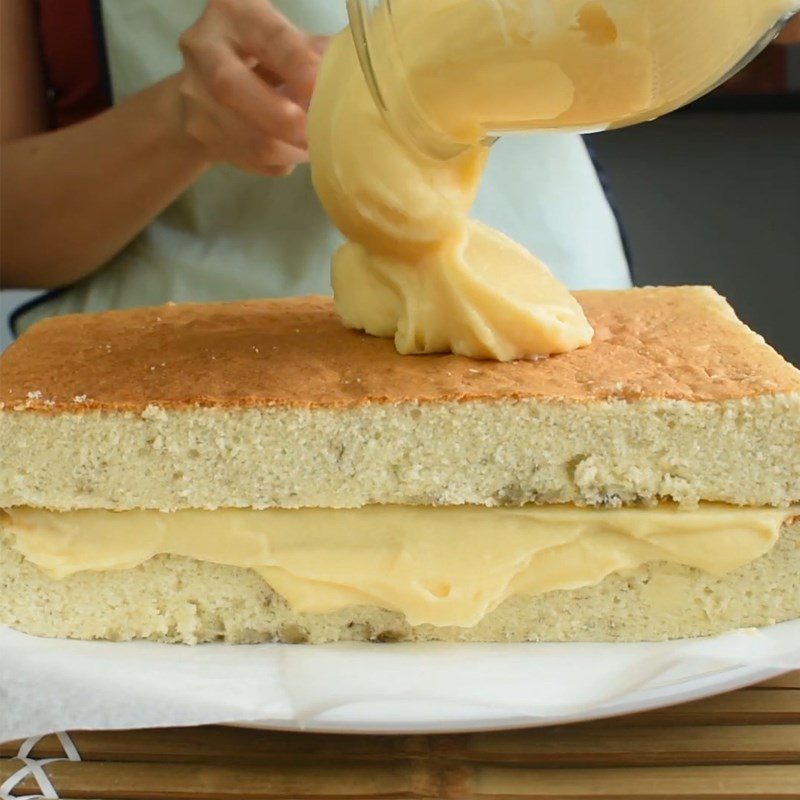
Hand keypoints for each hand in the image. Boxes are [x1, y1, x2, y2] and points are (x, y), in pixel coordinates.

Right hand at [178, 0, 323, 175]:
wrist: (206, 90)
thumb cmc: (260, 58)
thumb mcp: (282, 42)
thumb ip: (314, 53)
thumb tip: (353, 73)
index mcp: (233, 14)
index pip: (266, 38)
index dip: (295, 63)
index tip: (320, 85)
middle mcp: (203, 50)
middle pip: (232, 87)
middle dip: (282, 118)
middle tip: (315, 133)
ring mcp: (194, 97)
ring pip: (245, 135)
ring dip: (289, 149)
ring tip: (315, 145)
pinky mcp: (200, 136)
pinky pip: (249, 159)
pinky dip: (280, 161)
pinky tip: (292, 152)